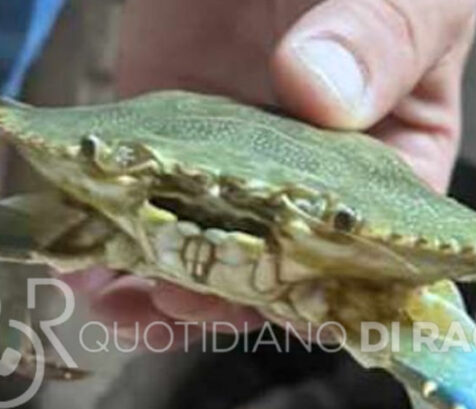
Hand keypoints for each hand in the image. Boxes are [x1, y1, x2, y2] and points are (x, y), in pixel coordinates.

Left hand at [73, 0, 475, 345]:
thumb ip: (376, 36)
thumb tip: (318, 92)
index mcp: (394, 158)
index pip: (373, 250)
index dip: (330, 289)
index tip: (283, 306)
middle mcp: (312, 176)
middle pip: (276, 265)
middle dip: (227, 294)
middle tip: (179, 299)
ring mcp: (234, 159)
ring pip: (203, 245)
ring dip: (159, 282)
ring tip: (118, 300)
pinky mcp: (164, 130)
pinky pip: (137, 193)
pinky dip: (109, 230)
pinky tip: (81, 260)